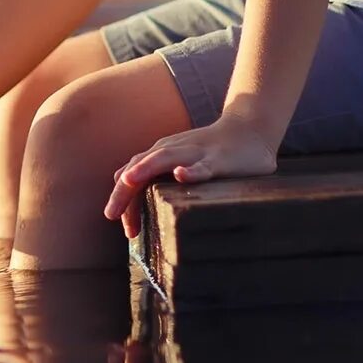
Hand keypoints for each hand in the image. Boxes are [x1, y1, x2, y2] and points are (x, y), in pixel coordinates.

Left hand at [101, 118, 280, 240]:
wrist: (250, 131)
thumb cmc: (211, 153)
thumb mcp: (179, 163)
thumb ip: (159, 180)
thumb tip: (136, 211)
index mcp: (160, 154)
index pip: (131, 176)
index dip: (123, 200)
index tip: (127, 231)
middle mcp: (171, 150)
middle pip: (138, 168)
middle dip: (122, 191)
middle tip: (112, 217)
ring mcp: (194, 153)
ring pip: (164, 159)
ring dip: (144, 169)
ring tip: (129, 182)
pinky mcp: (218, 159)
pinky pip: (203, 165)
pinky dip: (191, 170)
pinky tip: (181, 175)